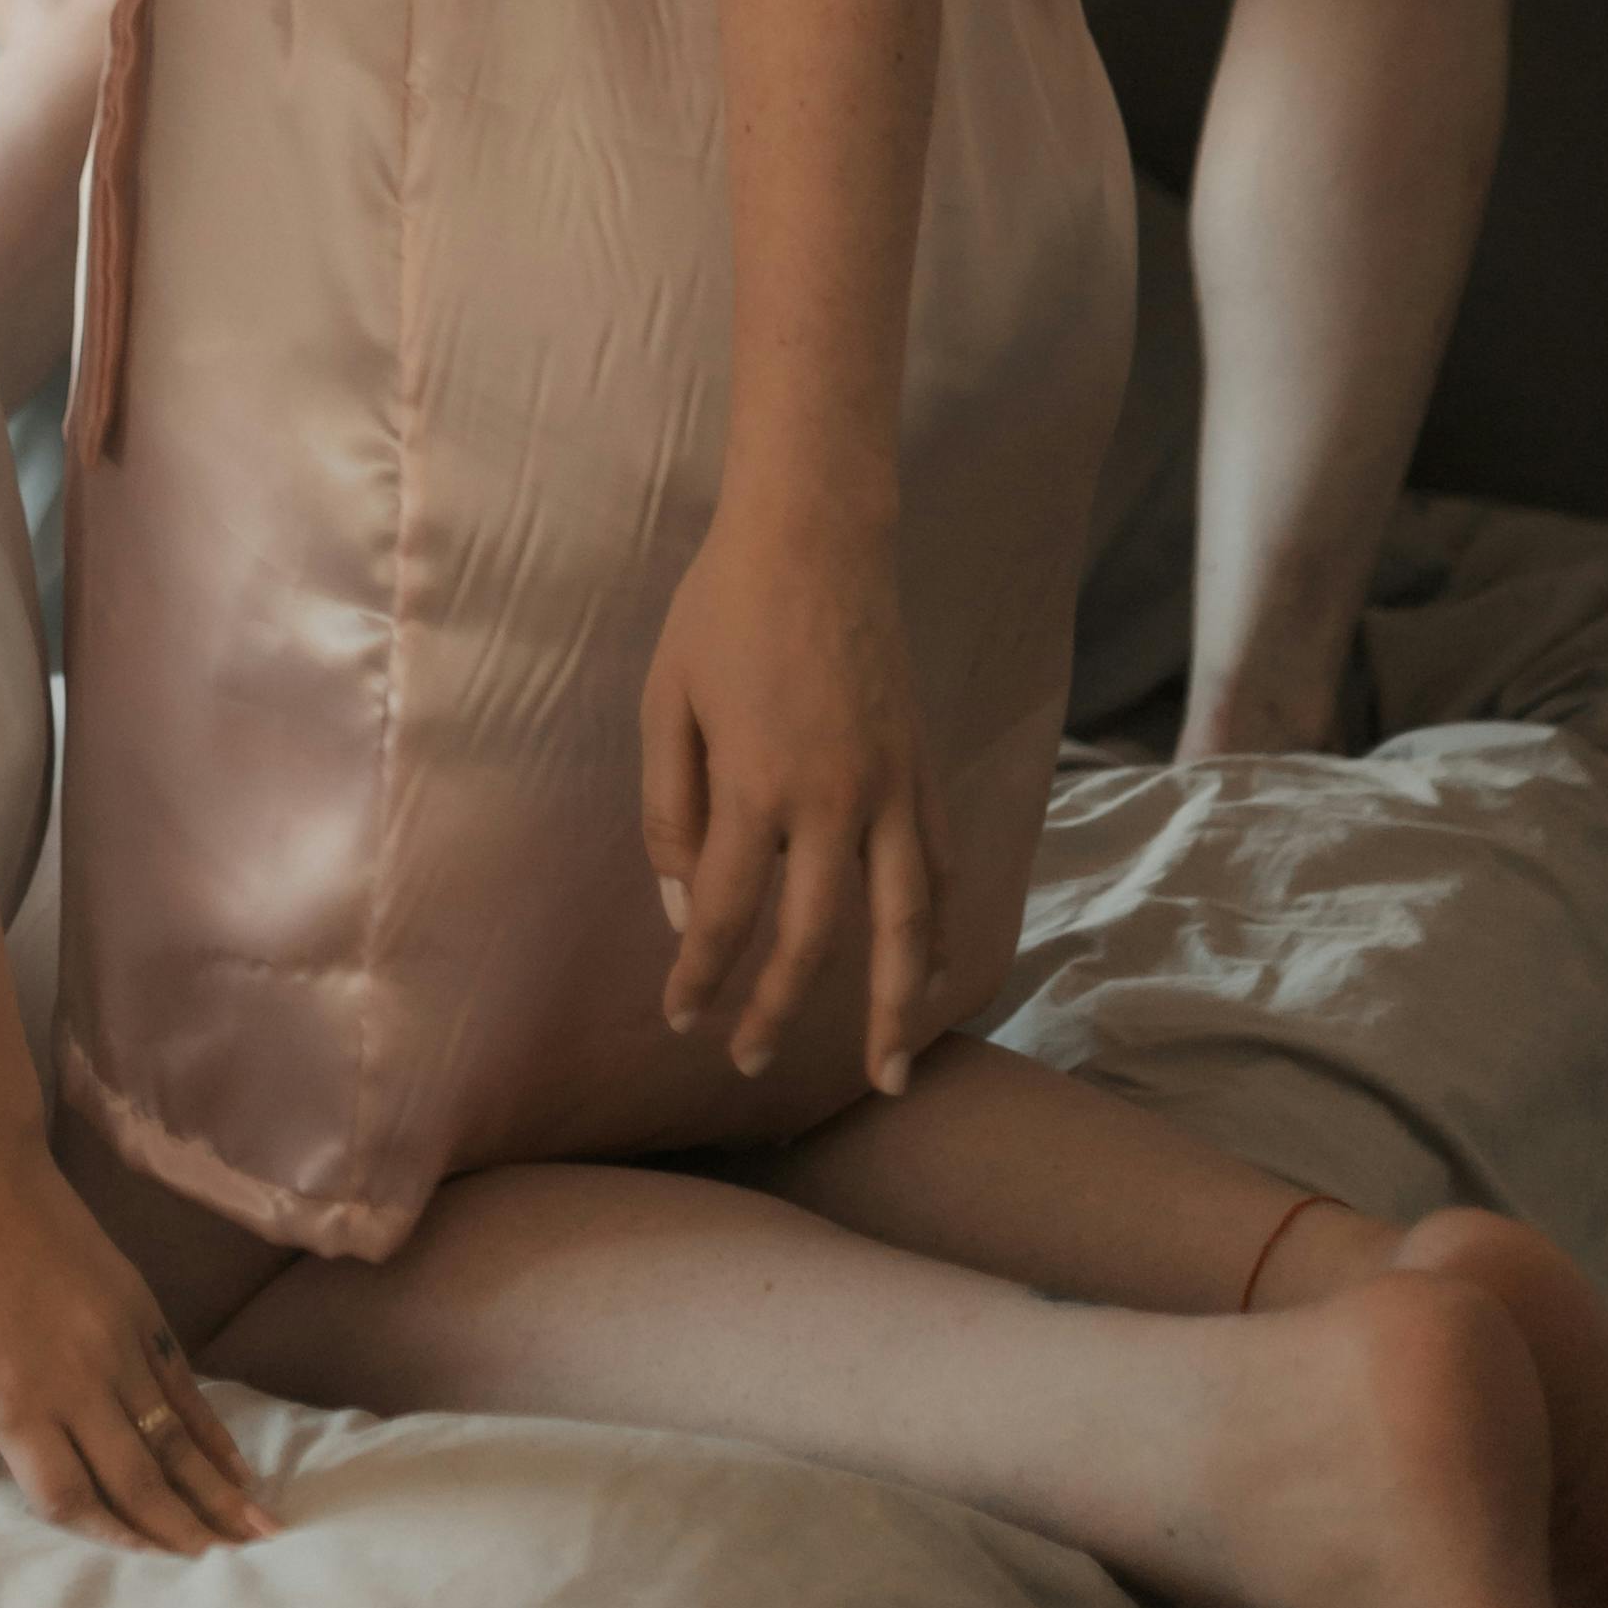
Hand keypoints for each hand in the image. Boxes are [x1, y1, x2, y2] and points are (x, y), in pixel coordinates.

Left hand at [0, 1117, 271, 1551]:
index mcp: (14, 1398)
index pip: (69, 1496)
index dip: (109, 1542)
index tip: (147, 1583)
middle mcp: (74, 1378)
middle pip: (136, 1476)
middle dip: (180, 1534)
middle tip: (226, 1578)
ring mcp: (114, 1341)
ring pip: (172, 1436)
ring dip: (215, 1491)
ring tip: (259, 1537)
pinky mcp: (137, 1307)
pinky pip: (182, 1385)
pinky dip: (210, 1430)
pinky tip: (236, 1466)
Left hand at [641, 492, 949, 1097]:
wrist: (815, 535)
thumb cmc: (721, 612)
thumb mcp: (667, 704)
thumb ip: (671, 810)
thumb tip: (685, 907)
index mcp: (759, 786)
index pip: (727, 914)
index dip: (701, 976)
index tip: (681, 1018)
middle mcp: (835, 802)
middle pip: (814, 941)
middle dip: (781, 1012)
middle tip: (750, 1065)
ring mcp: (892, 788)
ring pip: (905, 925)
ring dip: (894, 1007)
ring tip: (887, 1072)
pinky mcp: (924, 768)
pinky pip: (941, 869)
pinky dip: (939, 931)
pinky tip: (931, 975)